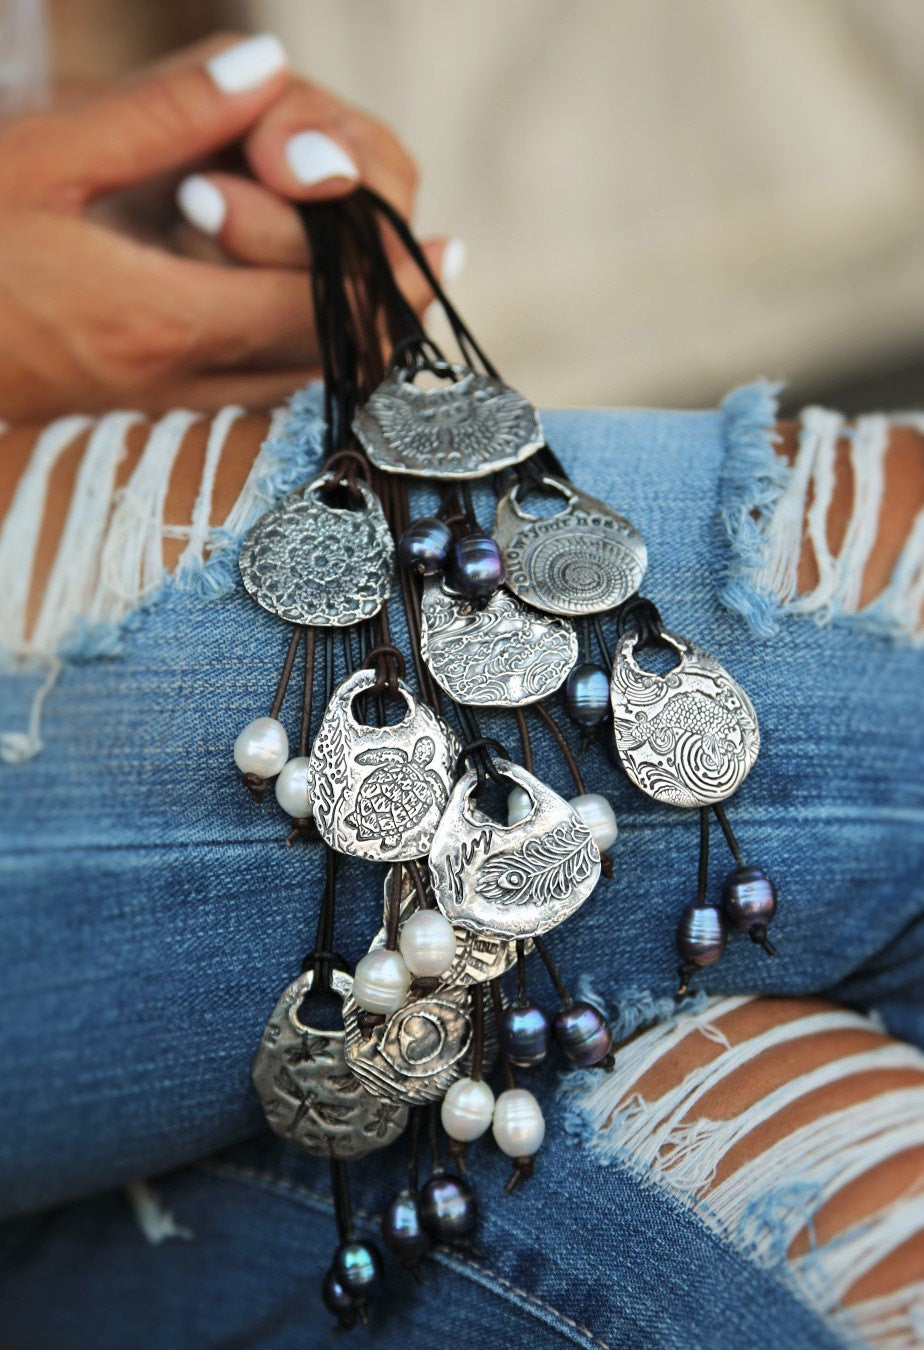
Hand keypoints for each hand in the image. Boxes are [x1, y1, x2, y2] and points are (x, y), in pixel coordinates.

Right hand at [0, 34, 453, 420]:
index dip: (387, 279)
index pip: (319, 311)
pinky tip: (316, 307)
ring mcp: (161, 399)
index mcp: (162, 319)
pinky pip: (252, 383)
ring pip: (293, 380)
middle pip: (324, 360)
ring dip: (349, 332)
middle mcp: (178, 379)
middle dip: (385, 308)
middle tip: (437, 257)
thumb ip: (163, 115)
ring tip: (401, 283)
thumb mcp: (43, 156)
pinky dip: (299, 345)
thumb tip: (269, 69)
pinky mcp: (144, 398)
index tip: (443, 244)